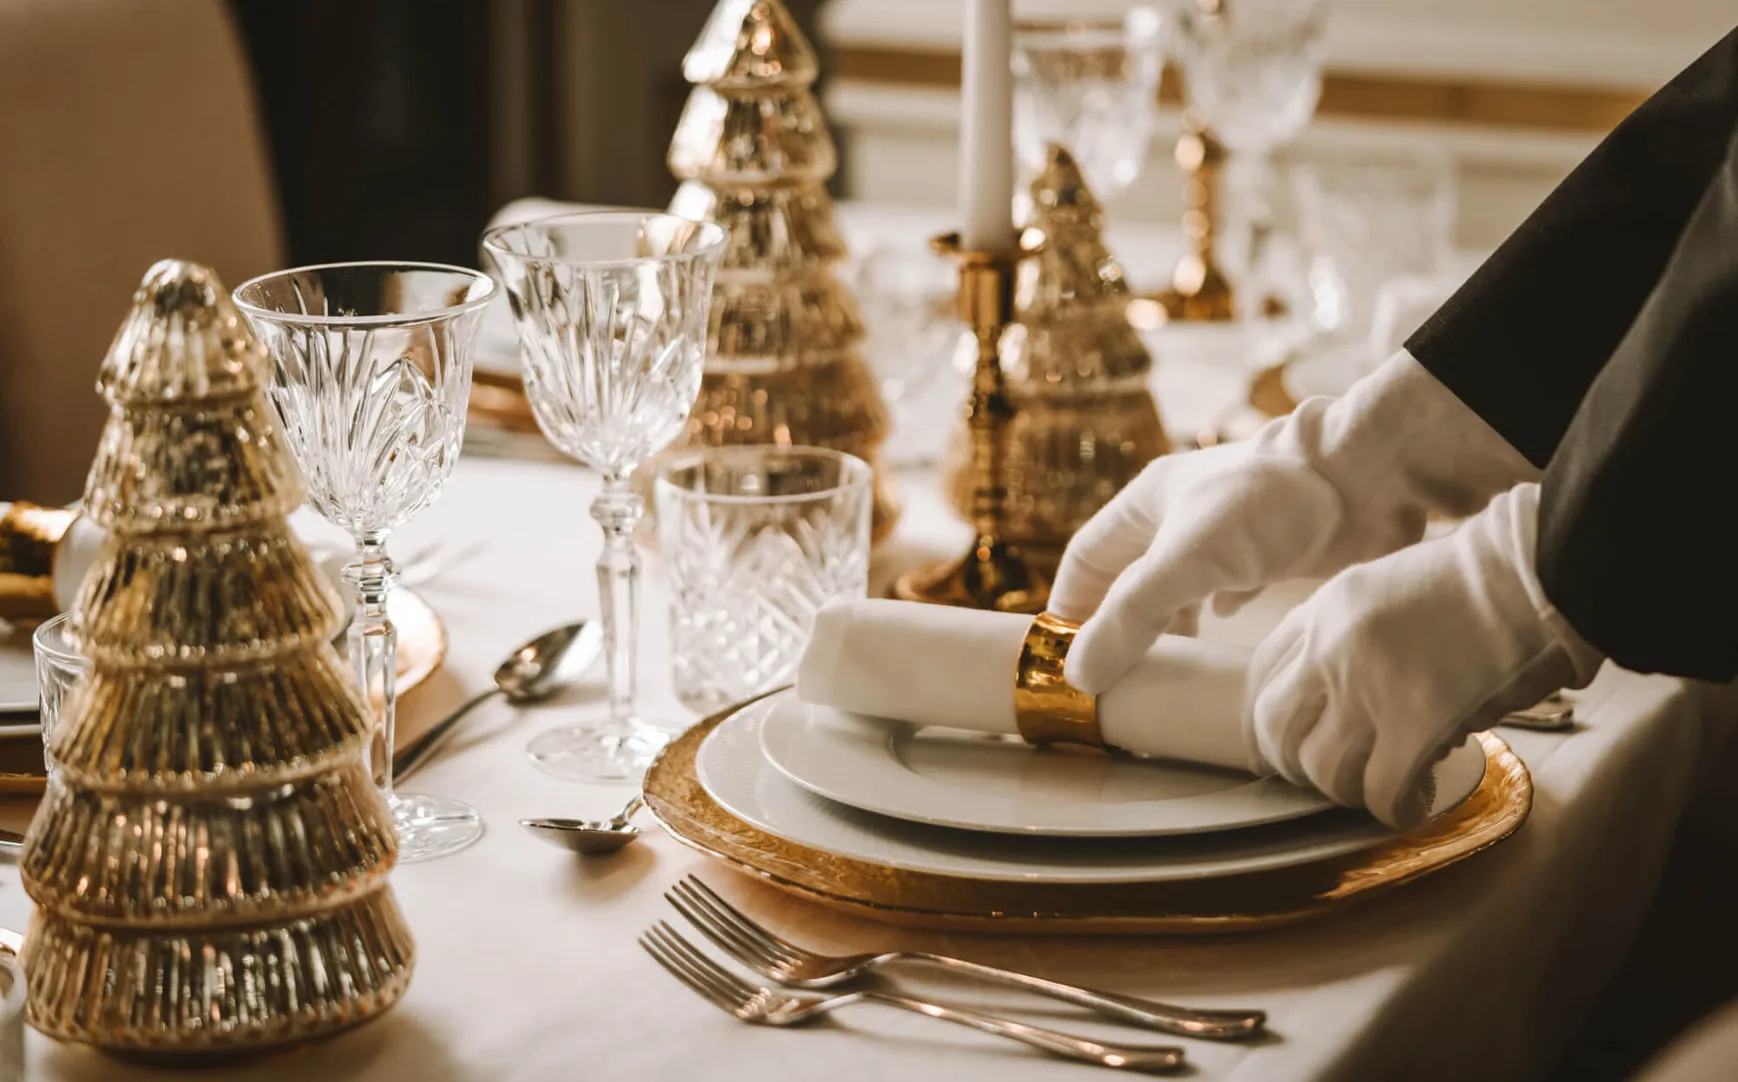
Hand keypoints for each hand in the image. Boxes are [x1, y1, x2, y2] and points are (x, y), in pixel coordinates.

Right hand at [1052, 351, 1536, 693]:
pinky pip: (1227, 585)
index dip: (1069, 606)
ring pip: (1178, 584)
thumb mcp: (1184, 563)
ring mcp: (1227, 531)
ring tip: (1161, 667)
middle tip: (1113, 675)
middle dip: (1117, 624)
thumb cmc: (1267, 505)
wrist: (1363, 478)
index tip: (1063, 656)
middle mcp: (1180, 515)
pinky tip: (1220, 631)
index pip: (1085, 558)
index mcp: (1146, 504)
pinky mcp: (1270, 548)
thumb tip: (1078, 675)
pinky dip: (1215, 612)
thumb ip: (1130, 618)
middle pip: (1129, 576)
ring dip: (1166, 624)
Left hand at [1247, 483, 1601, 829]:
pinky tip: (1414, 802)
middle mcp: (1331, 649)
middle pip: (1276, 728)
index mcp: (1324, 611)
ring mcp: (1369, 687)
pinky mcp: (1416, 724)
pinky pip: (1381, 792)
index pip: (1262, 674)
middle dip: (1295, 763)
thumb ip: (1352, 633)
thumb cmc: (1479, 581)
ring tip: (1381, 787)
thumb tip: (1343, 695)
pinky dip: (1395, 809)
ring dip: (1348, 791)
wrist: (1533, 575)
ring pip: (1323, 769)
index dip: (1267, 717)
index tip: (1286, 740)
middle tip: (1328, 775)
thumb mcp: (1386, 587)